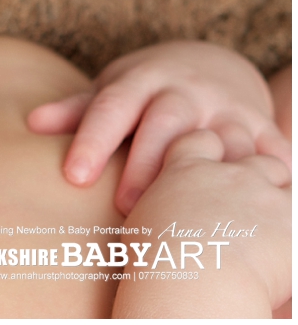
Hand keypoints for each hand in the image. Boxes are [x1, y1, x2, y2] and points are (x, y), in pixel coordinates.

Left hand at [27, 41, 290, 213]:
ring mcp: (226, 107)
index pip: (112, 107)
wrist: (211, 66)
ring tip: (192, 211)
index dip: (94, 140)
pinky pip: (268, 151)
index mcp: (140, 81)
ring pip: (220, 136)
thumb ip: (76, 110)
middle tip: (127, 205)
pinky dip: (266, 172)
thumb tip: (31, 123)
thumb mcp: (111, 90)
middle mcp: (185, 90)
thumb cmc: (144, 90)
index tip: (74, 176)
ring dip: (210, 170)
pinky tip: (252, 203)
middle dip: (147, 162)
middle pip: (166, 122)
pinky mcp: (260, 125)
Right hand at [119, 130, 290, 315]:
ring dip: (275, 187)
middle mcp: (226, 173)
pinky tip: (282, 238)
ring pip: (277, 169)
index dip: (208, 149)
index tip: (208, 167)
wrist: (198, 283)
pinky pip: (296, 202)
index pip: (200, 140)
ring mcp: (261, 191)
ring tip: (268, 215)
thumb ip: (160, 211)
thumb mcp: (141, 227)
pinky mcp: (291, 215)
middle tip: (243, 194)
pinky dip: (291, 220)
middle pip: (245, 151)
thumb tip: (159, 223)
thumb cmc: (159, 263)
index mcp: (184, 170)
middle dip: (249, 168)